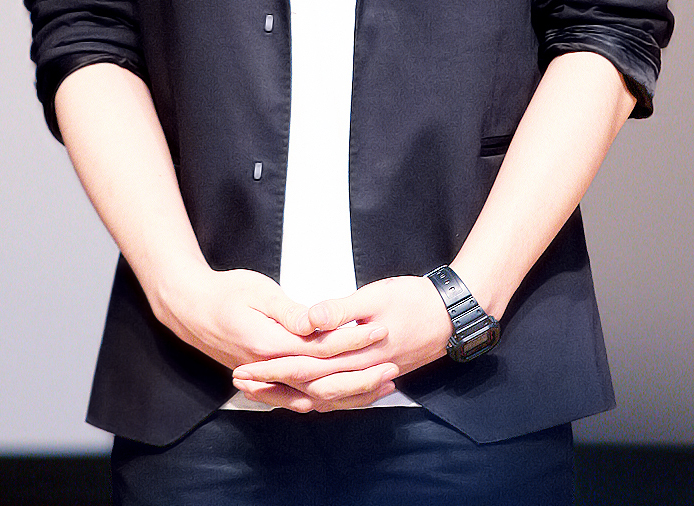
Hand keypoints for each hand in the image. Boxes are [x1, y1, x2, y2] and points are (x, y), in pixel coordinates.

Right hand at [151, 265, 388, 381]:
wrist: (190, 308)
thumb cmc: (224, 292)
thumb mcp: (257, 291)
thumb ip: (289, 312)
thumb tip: (316, 323)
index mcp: (269, 345)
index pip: (320, 350)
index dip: (352, 341)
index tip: (379, 329)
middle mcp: (270, 369)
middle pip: (323, 382)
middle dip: (360, 376)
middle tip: (392, 367)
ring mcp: (267, 379)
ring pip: (314, 397)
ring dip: (349, 394)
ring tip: (381, 386)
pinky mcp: (266, 381)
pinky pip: (301, 398)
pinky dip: (328, 399)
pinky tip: (346, 397)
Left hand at [232, 275, 451, 411]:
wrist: (451, 316)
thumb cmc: (414, 300)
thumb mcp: (375, 296)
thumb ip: (339, 310)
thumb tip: (308, 320)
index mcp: (356, 353)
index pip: (306, 366)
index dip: (274, 368)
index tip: (246, 367)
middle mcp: (360, 373)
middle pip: (308, 386)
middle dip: (273, 385)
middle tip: (241, 382)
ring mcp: (368, 378)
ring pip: (323, 396)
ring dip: (291, 394)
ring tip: (261, 391)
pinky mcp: (375, 376)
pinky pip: (342, 396)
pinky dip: (318, 398)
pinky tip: (305, 397)